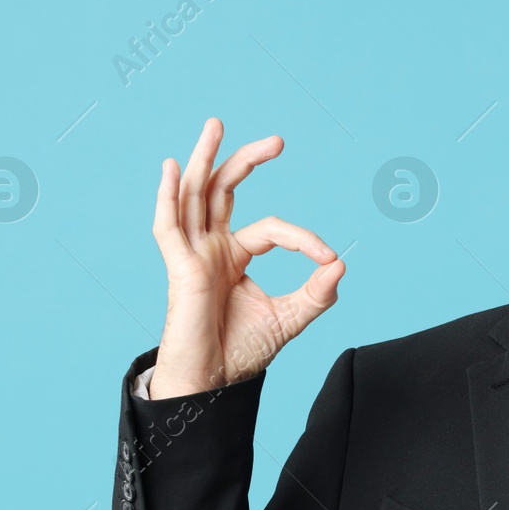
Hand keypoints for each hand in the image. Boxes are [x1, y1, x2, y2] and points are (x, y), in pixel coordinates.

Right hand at [148, 118, 345, 398]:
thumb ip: (317, 294)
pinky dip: (168, 196)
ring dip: (204, 158)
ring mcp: (192, 255)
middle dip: (246, 160)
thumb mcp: (289, 318)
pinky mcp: (179, 269)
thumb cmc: (242, 352)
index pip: (271, 228)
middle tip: (278, 141)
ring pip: (194, 195)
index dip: (302, 237)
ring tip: (216, 124)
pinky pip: (168, 227)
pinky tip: (172, 168)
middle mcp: (211, 248)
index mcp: (234, 256)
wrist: (213, 384)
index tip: (328, 256)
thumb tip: (340, 263)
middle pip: (222, 190)